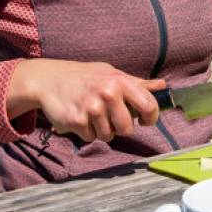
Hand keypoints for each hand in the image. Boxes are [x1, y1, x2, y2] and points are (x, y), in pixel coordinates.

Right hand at [7, 59, 166, 142]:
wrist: (48, 79)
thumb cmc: (85, 76)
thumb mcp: (111, 73)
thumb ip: (137, 84)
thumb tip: (162, 86)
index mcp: (120, 81)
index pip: (149, 106)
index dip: (150, 117)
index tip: (145, 120)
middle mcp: (108, 94)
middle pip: (128, 128)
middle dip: (121, 127)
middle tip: (111, 117)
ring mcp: (92, 109)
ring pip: (109, 135)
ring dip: (102, 129)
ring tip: (92, 114)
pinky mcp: (77, 122)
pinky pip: (91, 138)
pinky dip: (87, 132)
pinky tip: (80, 116)